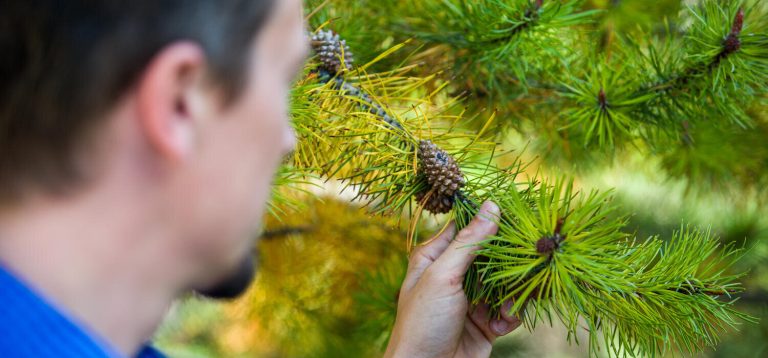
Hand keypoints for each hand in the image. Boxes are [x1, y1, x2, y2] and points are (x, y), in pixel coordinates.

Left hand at [385, 201, 520, 357]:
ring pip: (505, 282)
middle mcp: (453, 275)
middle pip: (492, 255)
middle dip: (509, 261)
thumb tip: (491, 205)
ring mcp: (471, 299)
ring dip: (512, 293)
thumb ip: (468, 243)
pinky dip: (510, 315)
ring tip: (507, 305)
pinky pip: (508, 309)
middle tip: (529, 259)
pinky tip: (502, 325)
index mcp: (435, 257)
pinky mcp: (485, 323)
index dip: (491, 221)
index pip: (467, 227)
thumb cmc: (422, 323)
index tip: (518, 215)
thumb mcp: (442, 277)